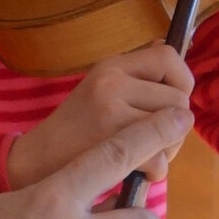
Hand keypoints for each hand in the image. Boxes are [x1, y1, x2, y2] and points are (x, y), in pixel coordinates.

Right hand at [5, 41, 194, 189]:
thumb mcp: (100, 89)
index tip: (170, 106)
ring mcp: (110, 109)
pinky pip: (158, 155)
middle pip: (179, 98)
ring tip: (144, 157)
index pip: (169, 57)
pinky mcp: (109, 141)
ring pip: (173, 128)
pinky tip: (139, 173)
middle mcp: (111, 80)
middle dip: (176, 127)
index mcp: (111, 65)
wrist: (36, 161)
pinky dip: (156, 170)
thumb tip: (166, 44)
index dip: (182, 82)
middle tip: (153, 142)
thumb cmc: (76, 130)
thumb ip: (135, 73)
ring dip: (168, 149)